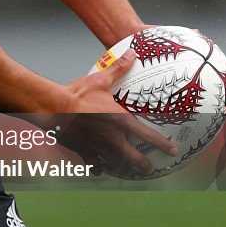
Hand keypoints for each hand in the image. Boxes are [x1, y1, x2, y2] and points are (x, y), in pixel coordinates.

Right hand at [56, 50, 178, 177]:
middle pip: (133, 157)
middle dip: (143, 164)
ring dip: (124, 168)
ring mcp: (97, 147)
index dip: (162, 144)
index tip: (172, 151)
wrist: (54, 109)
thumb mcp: (100, 79)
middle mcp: (112, 138)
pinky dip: (98, 168)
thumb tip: (132, 54)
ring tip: (129, 172)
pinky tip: (99, 170)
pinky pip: (94, 164)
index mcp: (120, 121)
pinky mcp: (83, 151)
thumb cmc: (77, 94)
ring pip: (115, 164)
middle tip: (150, 169)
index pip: (147, 136)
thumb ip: (118, 68)